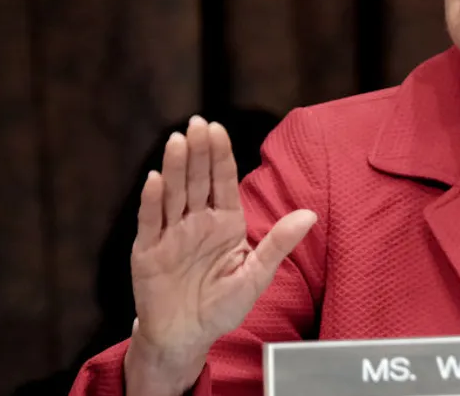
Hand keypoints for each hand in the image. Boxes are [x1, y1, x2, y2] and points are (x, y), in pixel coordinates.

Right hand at [124, 116, 316, 393]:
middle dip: (198, 152)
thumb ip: (278, 243)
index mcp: (225, 222)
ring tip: (178, 141)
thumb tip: (310, 215)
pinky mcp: (148, 252)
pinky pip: (150, 222)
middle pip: (197, 180)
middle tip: (197, 122)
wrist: (187, 336)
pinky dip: (152, 201)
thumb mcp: (256, 275)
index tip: (217, 129)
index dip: (220, 155)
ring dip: (175, 168)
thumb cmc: (222, 306)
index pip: (222, 182)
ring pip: (173, 194)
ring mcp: (170, 234)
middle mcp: (197, 222)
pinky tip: (155, 179)